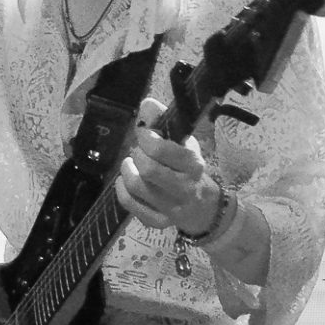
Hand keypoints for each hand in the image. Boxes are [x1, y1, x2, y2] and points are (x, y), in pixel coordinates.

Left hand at [114, 96, 221, 234]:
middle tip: (137, 151)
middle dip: (137, 155)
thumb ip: (165, 122)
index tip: (143, 132)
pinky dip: (121, 189)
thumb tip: (146, 103)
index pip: (164, 150)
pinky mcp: (157, 221)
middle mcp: (185, 188)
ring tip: (130, 164)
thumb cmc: (188, 168)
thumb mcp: (184, 143)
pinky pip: (129, 205)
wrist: (203, 207)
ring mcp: (171, 208)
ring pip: (137, 187)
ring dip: (127, 170)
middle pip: (148, 170)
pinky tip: (125, 182)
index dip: (146, 137)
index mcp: (194, 165)